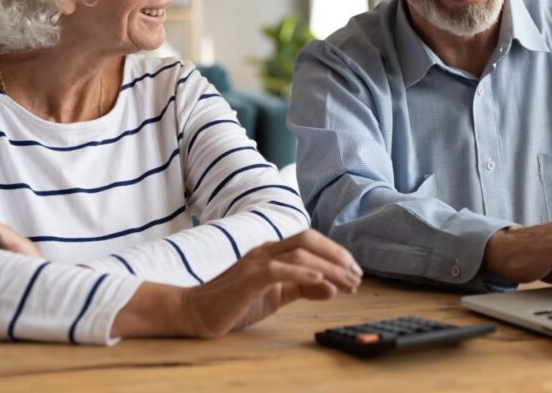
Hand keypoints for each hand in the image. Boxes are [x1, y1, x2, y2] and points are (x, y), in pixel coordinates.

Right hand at [112, 229, 362, 338]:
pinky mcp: (248, 278)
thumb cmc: (235, 303)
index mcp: (271, 252)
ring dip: (328, 267)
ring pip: (299, 253)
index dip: (335, 252)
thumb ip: (302, 289)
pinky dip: (303, 274)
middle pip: (308, 240)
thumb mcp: (276, 296)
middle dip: (337, 256)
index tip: (354, 271)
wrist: (194, 313)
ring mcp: (255, 262)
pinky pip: (279, 270)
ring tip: (346, 283)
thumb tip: (332, 288)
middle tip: (357, 276)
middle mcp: (265, 250)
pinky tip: (321, 282)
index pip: (309, 241)